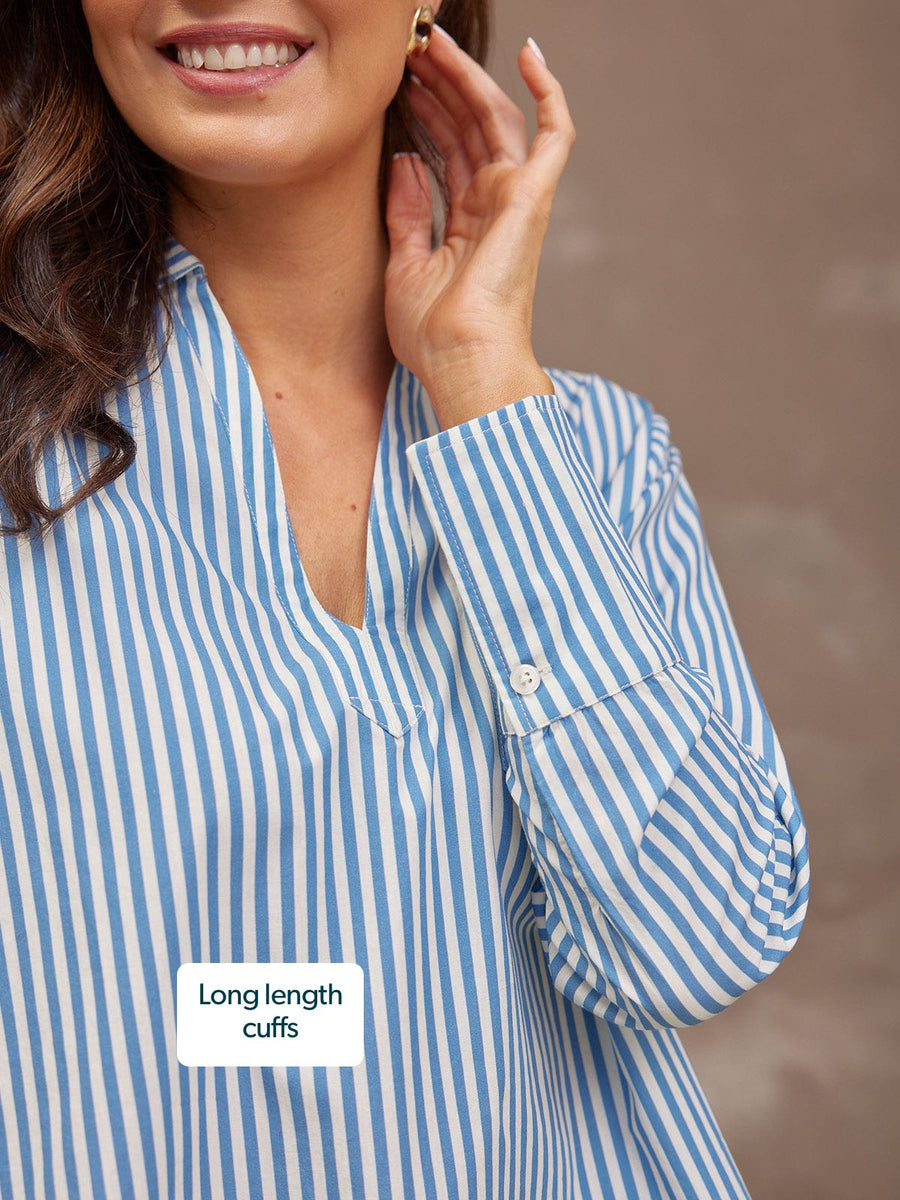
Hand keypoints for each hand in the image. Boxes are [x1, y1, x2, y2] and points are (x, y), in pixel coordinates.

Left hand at [383, 26, 575, 427]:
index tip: (398, 83)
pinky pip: (554, 133)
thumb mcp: (403, 264)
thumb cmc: (433, 335)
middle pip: (469, 128)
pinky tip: (529, 52)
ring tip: (431, 43)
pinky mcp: (533, 196)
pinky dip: (549, 93)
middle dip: (441, 85)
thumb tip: (406, 157)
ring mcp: (515, 200)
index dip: (427, 113)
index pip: (448, 152)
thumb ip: (406, 210)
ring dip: (466, 78)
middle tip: (411, 50)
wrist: (460, 360)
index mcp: (467, 226)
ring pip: (496, 119)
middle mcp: (494, 208)